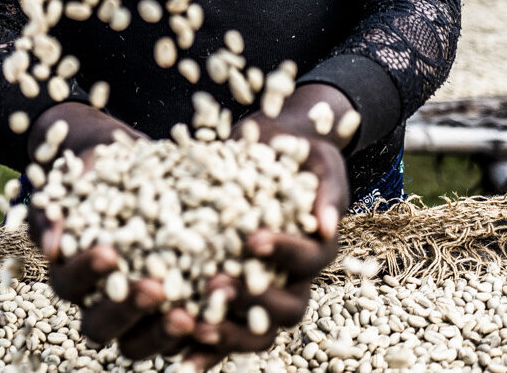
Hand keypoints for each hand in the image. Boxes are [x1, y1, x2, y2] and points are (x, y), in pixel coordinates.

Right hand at [24, 104, 199, 361]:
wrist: (128, 165)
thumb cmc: (93, 171)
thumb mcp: (73, 179)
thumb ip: (54, 208)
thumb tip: (49, 247)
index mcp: (71, 274)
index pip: (71, 284)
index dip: (87, 273)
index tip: (110, 253)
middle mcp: (99, 302)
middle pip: (101, 326)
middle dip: (127, 310)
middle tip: (156, 289)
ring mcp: (136, 313)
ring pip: (139, 343)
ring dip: (162, 333)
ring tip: (190, 315)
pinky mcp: (171, 312)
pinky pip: (181, 336)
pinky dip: (198, 333)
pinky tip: (219, 317)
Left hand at [183, 94, 349, 360]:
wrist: (269, 153)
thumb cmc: (295, 153)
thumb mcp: (318, 160)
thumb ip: (326, 190)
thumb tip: (329, 223)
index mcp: (318, 248)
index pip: (309, 260)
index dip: (284, 252)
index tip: (251, 238)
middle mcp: (295, 281)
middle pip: (287, 310)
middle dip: (253, 301)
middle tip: (215, 285)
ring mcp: (265, 296)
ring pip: (257, 333)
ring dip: (226, 333)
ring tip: (192, 324)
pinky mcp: (235, 303)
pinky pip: (223, 335)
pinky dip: (203, 349)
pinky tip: (177, 352)